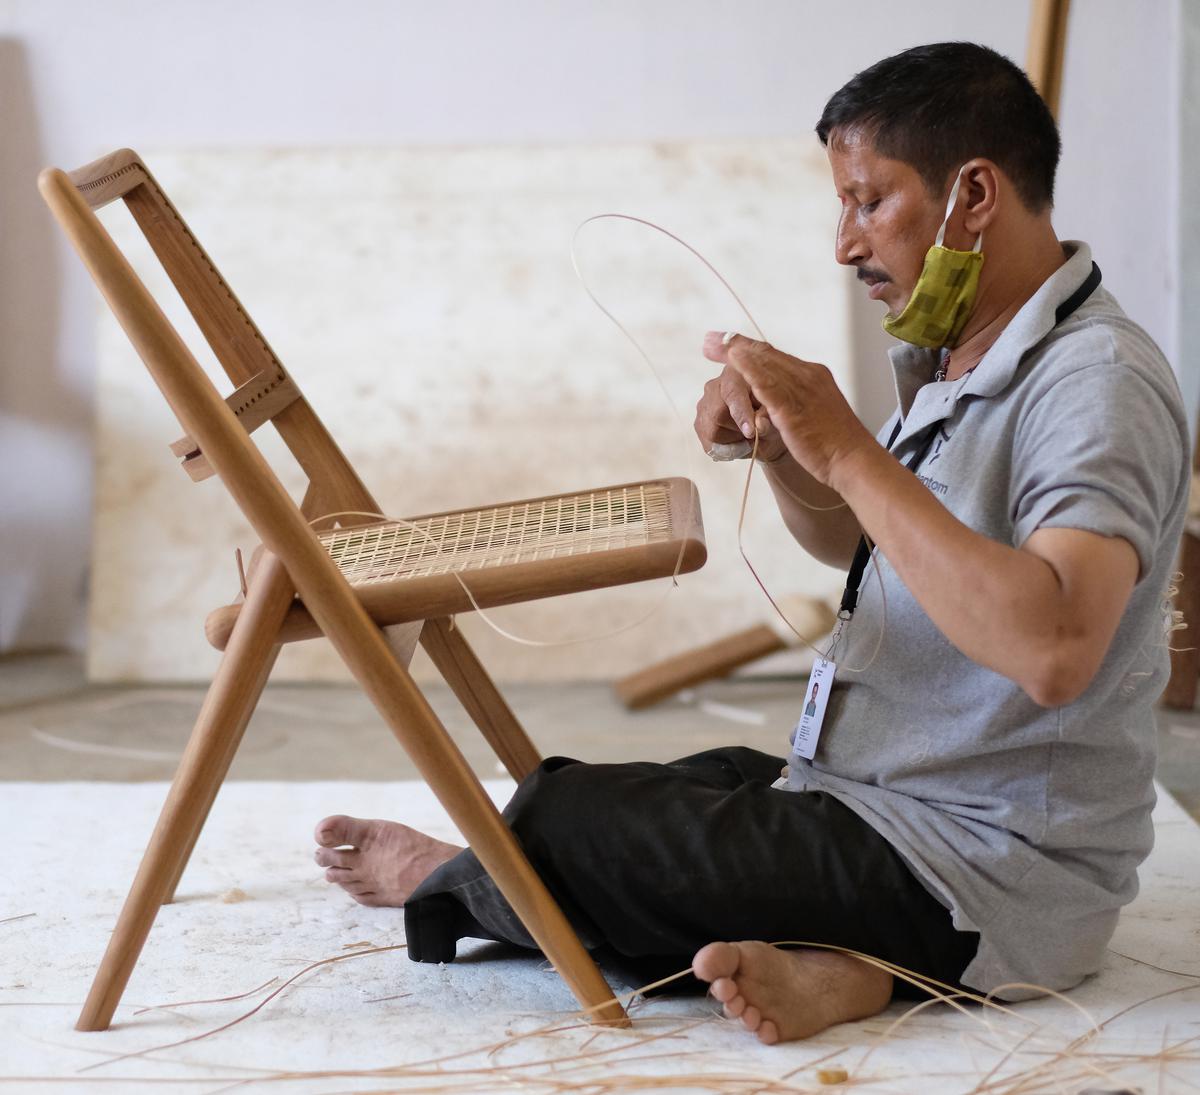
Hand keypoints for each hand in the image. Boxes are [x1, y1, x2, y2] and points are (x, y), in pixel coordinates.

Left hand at [702, 332, 874, 486]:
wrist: (853, 459)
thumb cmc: (835, 442)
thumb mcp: (816, 412)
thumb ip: (796, 402)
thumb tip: (773, 404)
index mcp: (814, 375)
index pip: (777, 356)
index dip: (750, 348)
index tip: (728, 341)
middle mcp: (809, 376)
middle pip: (767, 355)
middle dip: (736, 345)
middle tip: (709, 339)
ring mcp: (802, 390)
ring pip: (765, 365)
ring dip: (737, 354)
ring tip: (713, 345)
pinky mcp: (794, 408)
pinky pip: (768, 385)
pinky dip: (750, 371)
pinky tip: (734, 362)